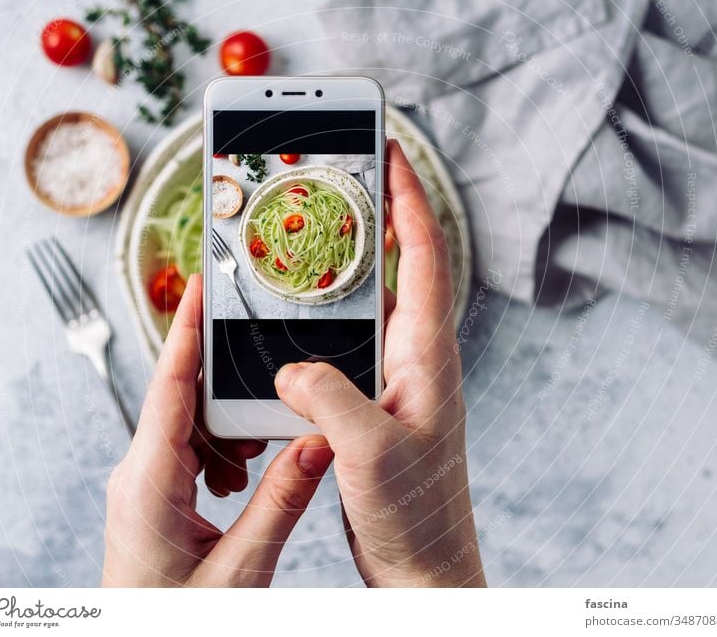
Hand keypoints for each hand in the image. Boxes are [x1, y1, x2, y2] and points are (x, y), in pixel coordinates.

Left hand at [102, 275, 332, 586]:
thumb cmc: (177, 620)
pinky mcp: (156, 494)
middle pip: (183, 397)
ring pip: (190, 425)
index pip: (169, 387)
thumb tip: (318, 444)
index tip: (197, 287)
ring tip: (256, 458)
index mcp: (148, 482)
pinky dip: (224, 451)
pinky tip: (244, 477)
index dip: (184, 331)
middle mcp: (139, 473)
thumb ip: (280, 504)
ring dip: (230, 429)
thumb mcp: (239, 570)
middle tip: (263, 373)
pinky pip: (191, 450)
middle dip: (226, 384)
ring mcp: (145, 483)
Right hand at [274, 140, 485, 586]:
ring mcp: (396, 376)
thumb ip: (328, 397)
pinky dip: (325, 315)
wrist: (422, 565)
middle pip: (396, 265)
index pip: (421, 254)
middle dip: (375, 213)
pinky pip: (349, 341)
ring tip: (312, 230)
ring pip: (369, 302)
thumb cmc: (414, 513)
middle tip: (343, 175)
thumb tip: (290, 367)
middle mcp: (416, 356)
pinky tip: (297, 315)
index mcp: (426, 353)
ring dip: (346, 264)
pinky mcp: (373, 399)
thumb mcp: (368, 451)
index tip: (389, 150)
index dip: (406, 198)